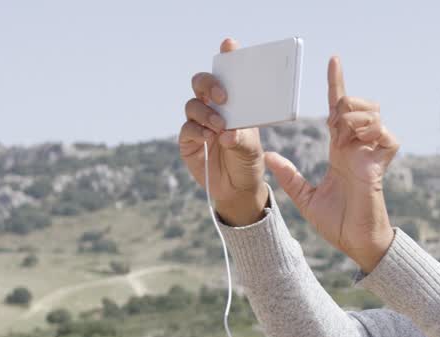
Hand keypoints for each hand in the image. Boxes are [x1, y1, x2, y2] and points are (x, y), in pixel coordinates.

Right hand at [179, 37, 269, 225]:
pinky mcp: (188, 141)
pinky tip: (209, 138)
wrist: (239, 188)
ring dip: (206, 113)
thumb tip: (226, 132)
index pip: (227, 74)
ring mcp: (198, 123)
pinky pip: (187, 128)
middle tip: (222, 96)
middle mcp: (213, 108)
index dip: (226, 56)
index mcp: (232, 102)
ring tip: (220, 126)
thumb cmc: (248, 161)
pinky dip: (198, 131)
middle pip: (201, 83)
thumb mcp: (251, 148)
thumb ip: (241, 137)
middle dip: (209, 84)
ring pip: (193, 105)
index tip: (229, 45)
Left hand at [265, 55, 399, 271]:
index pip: (338, 110)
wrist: (355, 243)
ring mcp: (371, 155)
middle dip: (346, 99)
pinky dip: (372, 130)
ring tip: (341, 132)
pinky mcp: (380, 165)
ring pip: (373, 114)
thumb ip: (289, 176)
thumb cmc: (336, 223)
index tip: (333, 61)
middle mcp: (357, 148)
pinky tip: (355, 139)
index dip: (336, 84)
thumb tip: (268, 156)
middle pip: (359, 104)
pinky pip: (386, 135)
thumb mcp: (305, 197)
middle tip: (333, 119)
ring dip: (355, 115)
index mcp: (340, 152)